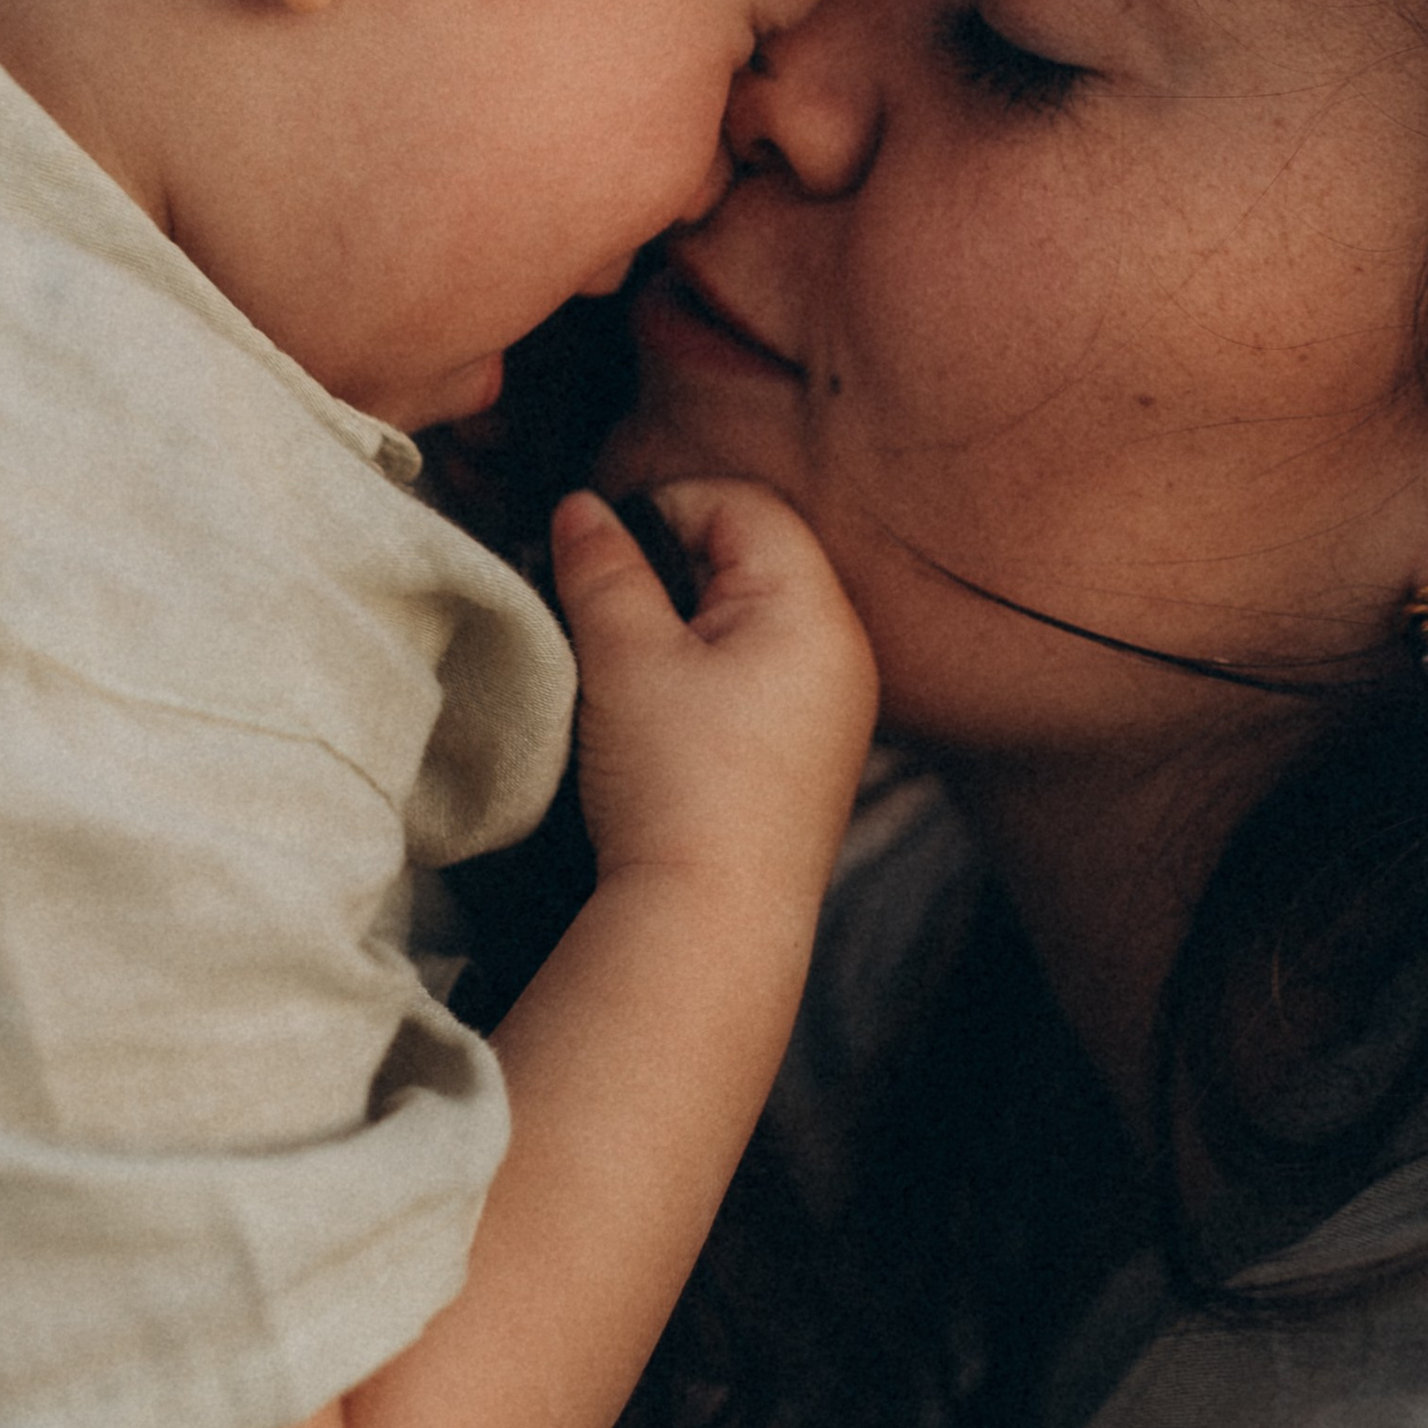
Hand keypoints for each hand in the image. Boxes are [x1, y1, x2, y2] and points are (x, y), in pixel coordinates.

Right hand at [550, 477, 877, 914]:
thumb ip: (603, 567)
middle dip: (673, 564)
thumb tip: (583, 508)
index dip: (662, 508)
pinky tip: (663, 713)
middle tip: (606, 605)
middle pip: (755, 556)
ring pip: (754, 618)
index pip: (743, 505)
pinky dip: (710, 672)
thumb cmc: (675, 784)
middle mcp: (844, 651)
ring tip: (629, 662)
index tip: (598, 550)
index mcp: (814, 610)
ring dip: (686, 620)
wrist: (710, 922)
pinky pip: (763, 676)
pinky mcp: (812, 756)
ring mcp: (836, 708)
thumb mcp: (625, 657)